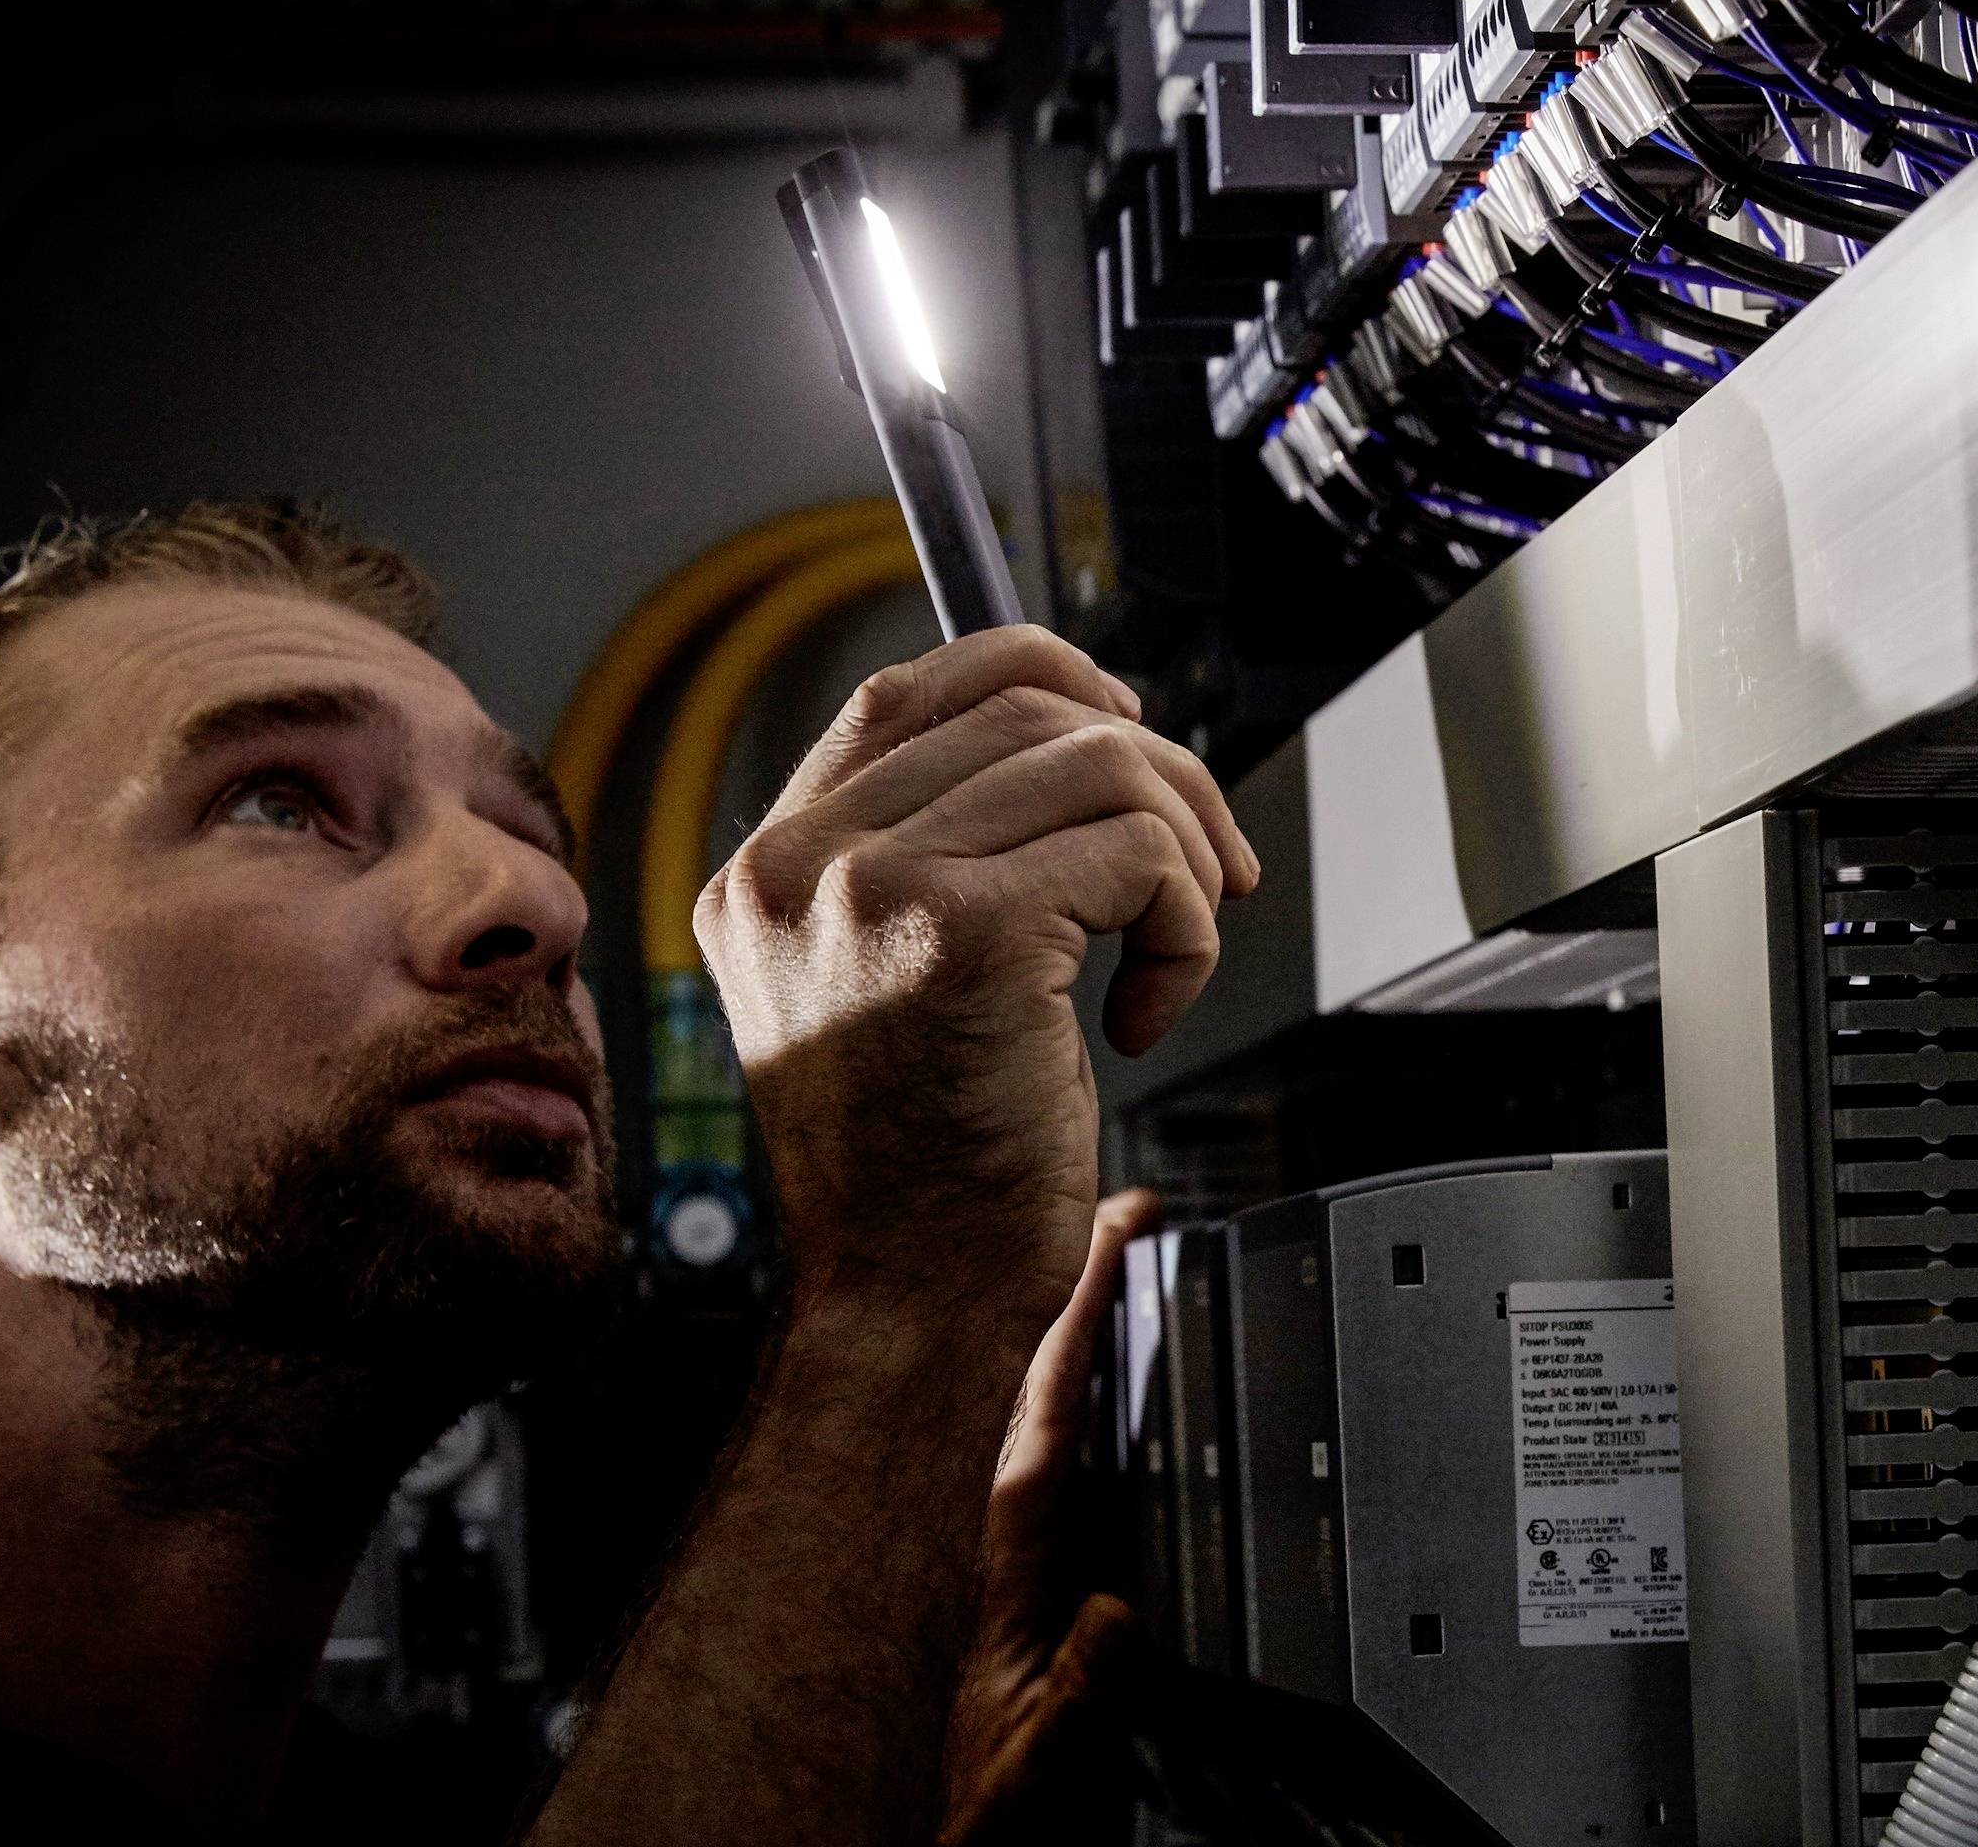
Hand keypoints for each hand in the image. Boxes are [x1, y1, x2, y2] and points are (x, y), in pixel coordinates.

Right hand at [694, 626, 1256, 1312]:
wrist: (910, 1299)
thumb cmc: (929, 1164)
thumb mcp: (894, 983)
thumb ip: (935, 858)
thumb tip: (1083, 737)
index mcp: (768, 869)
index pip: (913, 688)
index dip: (1042, 678)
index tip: (1129, 732)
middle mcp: (797, 866)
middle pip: (1028, 711)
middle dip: (1161, 777)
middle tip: (1209, 873)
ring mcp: (868, 888)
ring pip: (1103, 766)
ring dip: (1185, 857)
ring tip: (1168, 954)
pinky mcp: (959, 932)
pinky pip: (1141, 856)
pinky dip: (1186, 930)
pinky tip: (1145, 1014)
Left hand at [937, 1186, 1161, 1845]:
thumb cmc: (970, 1814)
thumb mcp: (1036, 1759)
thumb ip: (1079, 1683)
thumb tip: (1121, 1610)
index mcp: (1000, 1566)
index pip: (1049, 1411)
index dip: (1082, 1316)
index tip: (1116, 1237)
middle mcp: (997, 1545)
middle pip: (1042, 1391)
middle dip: (1085, 1297)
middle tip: (1128, 1215)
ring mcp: (1005, 1557)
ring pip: (1042, 1421)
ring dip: (1078, 1340)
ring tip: (1119, 1265)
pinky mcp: (1016, 1583)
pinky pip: (1052, 1467)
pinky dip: (1076, 1405)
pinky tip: (1101, 1380)